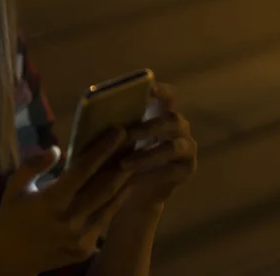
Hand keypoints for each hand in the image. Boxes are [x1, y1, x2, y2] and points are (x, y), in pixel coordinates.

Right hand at [0, 129, 134, 274]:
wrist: (11, 260)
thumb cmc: (11, 218)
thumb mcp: (13, 188)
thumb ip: (32, 165)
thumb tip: (56, 149)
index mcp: (51, 202)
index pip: (83, 170)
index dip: (103, 149)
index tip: (119, 132)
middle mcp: (70, 220)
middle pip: (105, 186)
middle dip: (122, 162)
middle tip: (134, 142)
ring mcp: (81, 237)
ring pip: (110, 203)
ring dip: (125, 181)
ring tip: (135, 161)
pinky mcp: (87, 248)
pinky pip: (104, 219)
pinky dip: (115, 201)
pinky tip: (124, 186)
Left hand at [119, 83, 197, 209]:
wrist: (134, 192)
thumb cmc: (120, 157)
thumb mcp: (114, 141)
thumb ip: (111, 128)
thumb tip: (91, 116)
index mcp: (161, 112)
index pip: (168, 95)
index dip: (160, 90)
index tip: (148, 89)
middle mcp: (179, 127)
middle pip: (172, 119)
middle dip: (148, 126)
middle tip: (127, 134)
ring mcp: (187, 147)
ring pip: (171, 147)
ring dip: (146, 155)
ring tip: (123, 164)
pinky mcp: (187, 169)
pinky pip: (171, 171)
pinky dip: (149, 175)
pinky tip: (131, 180)